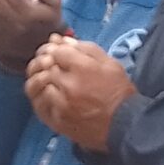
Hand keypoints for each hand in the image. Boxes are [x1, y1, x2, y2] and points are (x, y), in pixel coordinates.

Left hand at [25, 34, 135, 150]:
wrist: (124, 124)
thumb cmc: (119, 91)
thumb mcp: (109, 63)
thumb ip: (84, 48)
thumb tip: (61, 40)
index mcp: (83, 68)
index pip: (56, 51)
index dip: (56, 49)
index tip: (60, 53)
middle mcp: (69, 85)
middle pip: (45, 65)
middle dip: (47, 61)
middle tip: (54, 64)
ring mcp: (61, 104)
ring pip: (38, 84)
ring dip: (42, 78)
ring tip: (52, 80)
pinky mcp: (57, 120)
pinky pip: (39, 104)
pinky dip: (42, 96)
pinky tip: (50, 94)